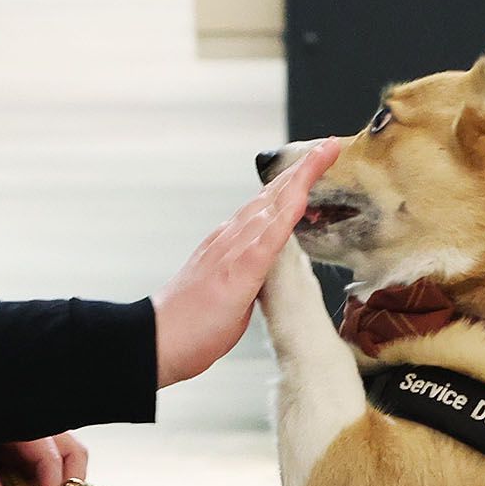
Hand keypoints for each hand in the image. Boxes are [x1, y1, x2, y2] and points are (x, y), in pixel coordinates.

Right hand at [152, 141, 341, 386]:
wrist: (156, 340)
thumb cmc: (189, 324)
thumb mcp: (227, 293)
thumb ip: (246, 275)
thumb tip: (261, 272)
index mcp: (229, 243)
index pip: (266, 206)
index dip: (292, 183)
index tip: (315, 163)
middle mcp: (231, 237)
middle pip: (273, 195)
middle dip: (303, 169)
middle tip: (328, 145)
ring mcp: (233, 250)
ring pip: (273, 206)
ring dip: (300, 179)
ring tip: (322, 155)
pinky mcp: (238, 271)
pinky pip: (267, 237)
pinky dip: (286, 214)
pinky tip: (302, 196)